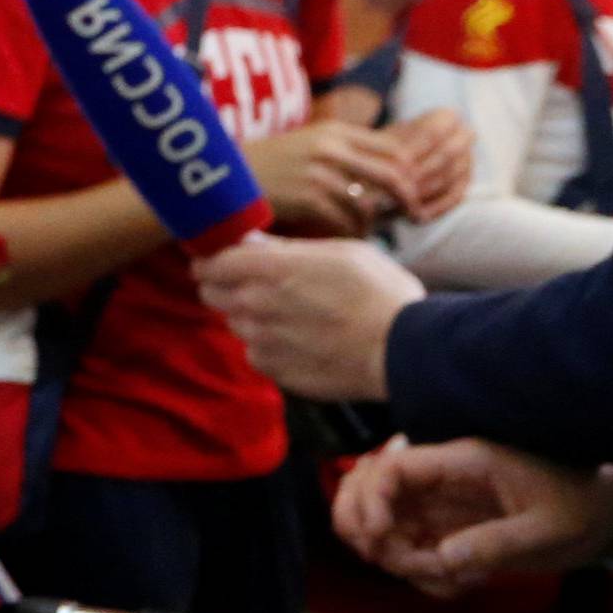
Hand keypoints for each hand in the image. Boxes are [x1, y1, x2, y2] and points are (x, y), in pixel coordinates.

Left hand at [194, 235, 422, 398]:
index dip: (210, 260)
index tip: (214, 260)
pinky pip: (254, 353)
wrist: (403, 350)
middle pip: (212, 293)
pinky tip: (296, 341)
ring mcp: (263, 341)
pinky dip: (266, 346)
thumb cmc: (380, 292)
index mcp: (273, 269)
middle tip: (247, 284)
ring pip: (235, 323)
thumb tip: (250, 243)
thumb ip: (288, 249)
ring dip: (248, 317)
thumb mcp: (341, 252)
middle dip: (222, 286)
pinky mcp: (275, 370)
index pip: (213, 262)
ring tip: (286, 315)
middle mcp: (258, 304)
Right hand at [249, 119, 414, 233]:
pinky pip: (343, 221)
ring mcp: (319, 174)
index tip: (414, 190)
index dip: (410, 172)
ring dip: (372, 223)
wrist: (230, 174)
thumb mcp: (311, 142)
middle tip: (414, 214)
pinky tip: (347, 237)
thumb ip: (346, 150)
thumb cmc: (273, 162)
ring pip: (367, 204)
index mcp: (337, 131)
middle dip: (408, 197)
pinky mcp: (306, 199)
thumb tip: (386, 171)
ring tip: (368, 231)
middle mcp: (332, 149)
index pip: (393, 148)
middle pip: (391, 174)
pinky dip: (350, 233)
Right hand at [334, 434, 612, 595]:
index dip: (369, 500)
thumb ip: (496, 542)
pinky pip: (408, 546)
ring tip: (442, 578)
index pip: (391, 467)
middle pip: (365, 485)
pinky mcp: (445, 528)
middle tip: (390, 560)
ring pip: (381, 520)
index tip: (379, 539)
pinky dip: (419, 572)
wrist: (600, 513)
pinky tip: (457, 584)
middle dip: (362, 525)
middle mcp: (440, 479)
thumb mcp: (548, 529)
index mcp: (463, 462)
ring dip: (396, 557)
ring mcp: (439, 504)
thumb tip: (442, 558)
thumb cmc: (580, 508)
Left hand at [382, 107, 471, 221]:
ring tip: (401, 203)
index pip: (433, 131)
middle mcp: (463, 136)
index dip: (414, 149)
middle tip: (399, 189)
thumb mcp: (385, 145)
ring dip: (425, 193)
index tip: (395, 165)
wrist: (392, 165)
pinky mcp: (465, 184)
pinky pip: (455, 197)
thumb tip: (400, 167)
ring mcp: (468, 161)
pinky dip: (434, 208)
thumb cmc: (385, 151)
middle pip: (446, 155)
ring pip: (450, 177)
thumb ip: (395, 149)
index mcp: (445, 117)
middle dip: (421, 173)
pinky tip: (414, 216)